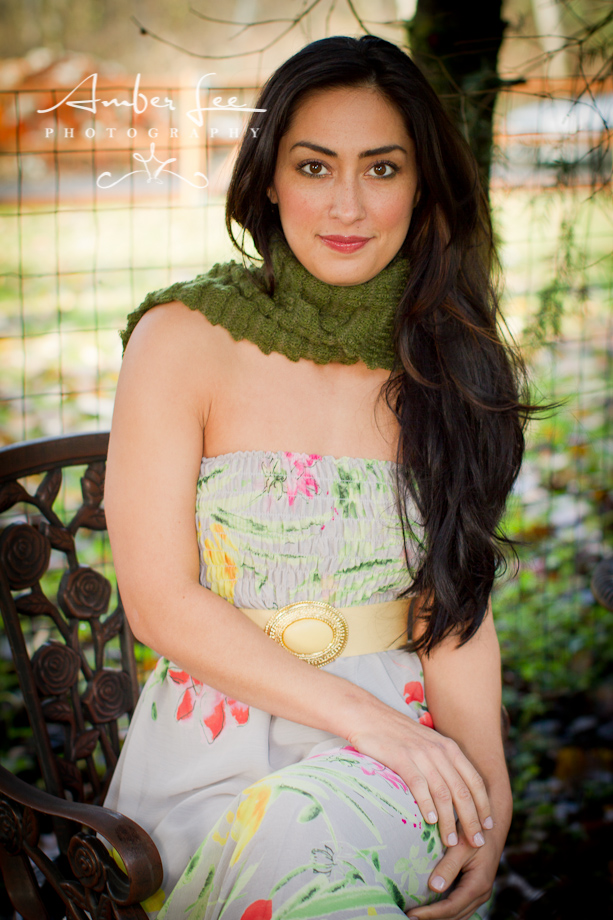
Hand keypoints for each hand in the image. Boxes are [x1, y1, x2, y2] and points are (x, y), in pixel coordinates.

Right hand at [347, 706, 492, 849]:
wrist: (368, 715)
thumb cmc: (397, 734)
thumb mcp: (427, 743)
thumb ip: (442, 763)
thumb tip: (455, 793)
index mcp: (449, 748)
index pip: (475, 780)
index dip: (484, 805)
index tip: (488, 826)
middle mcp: (439, 751)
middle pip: (462, 791)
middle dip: (472, 820)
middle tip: (476, 842)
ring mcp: (420, 754)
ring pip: (443, 793)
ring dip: (450, 821)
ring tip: (452, 841)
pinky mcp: (401, 758)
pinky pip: (419, 786)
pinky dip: (427, 805)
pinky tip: (431, 821)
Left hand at [405, 822, 504, 919]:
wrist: (492, 826)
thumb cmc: (474, 832)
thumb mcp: (461, 846)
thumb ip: (448, 866)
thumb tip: (434, 887)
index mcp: (478, 884)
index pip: (451, 907)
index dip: (431, 914)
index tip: (412, 915)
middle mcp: (481, 894)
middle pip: (454, 915)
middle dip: (432, 919)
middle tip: (407, 918)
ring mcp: (479, 893)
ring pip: (458, 914)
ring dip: (438, 917)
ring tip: (417, 916)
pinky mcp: (475, 890)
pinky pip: (459, 907)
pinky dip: (445, 911)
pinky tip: (430, 908)